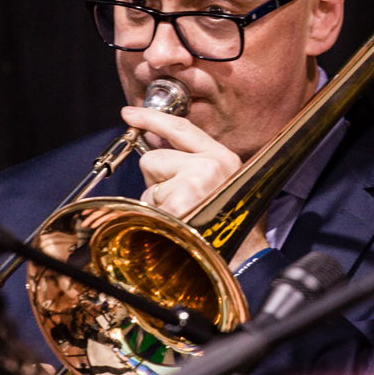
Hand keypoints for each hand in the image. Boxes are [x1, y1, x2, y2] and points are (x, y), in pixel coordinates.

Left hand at [122, 106, 240, 218]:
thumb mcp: (219, 184)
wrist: (242, 261)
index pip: (182, 128)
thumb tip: (154, 141)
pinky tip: (175, 226)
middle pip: (155, 157)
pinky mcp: (179, 203)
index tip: (131, 113)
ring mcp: (194, 184)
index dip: (153, 118)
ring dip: (155, 200)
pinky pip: (146, 204)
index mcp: (223, 158)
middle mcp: (211, 166)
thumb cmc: (228, 228)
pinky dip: (153, 217)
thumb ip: (189, 161)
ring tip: (180, 215)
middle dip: (156, 180)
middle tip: (178, 201)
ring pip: (148, 182)